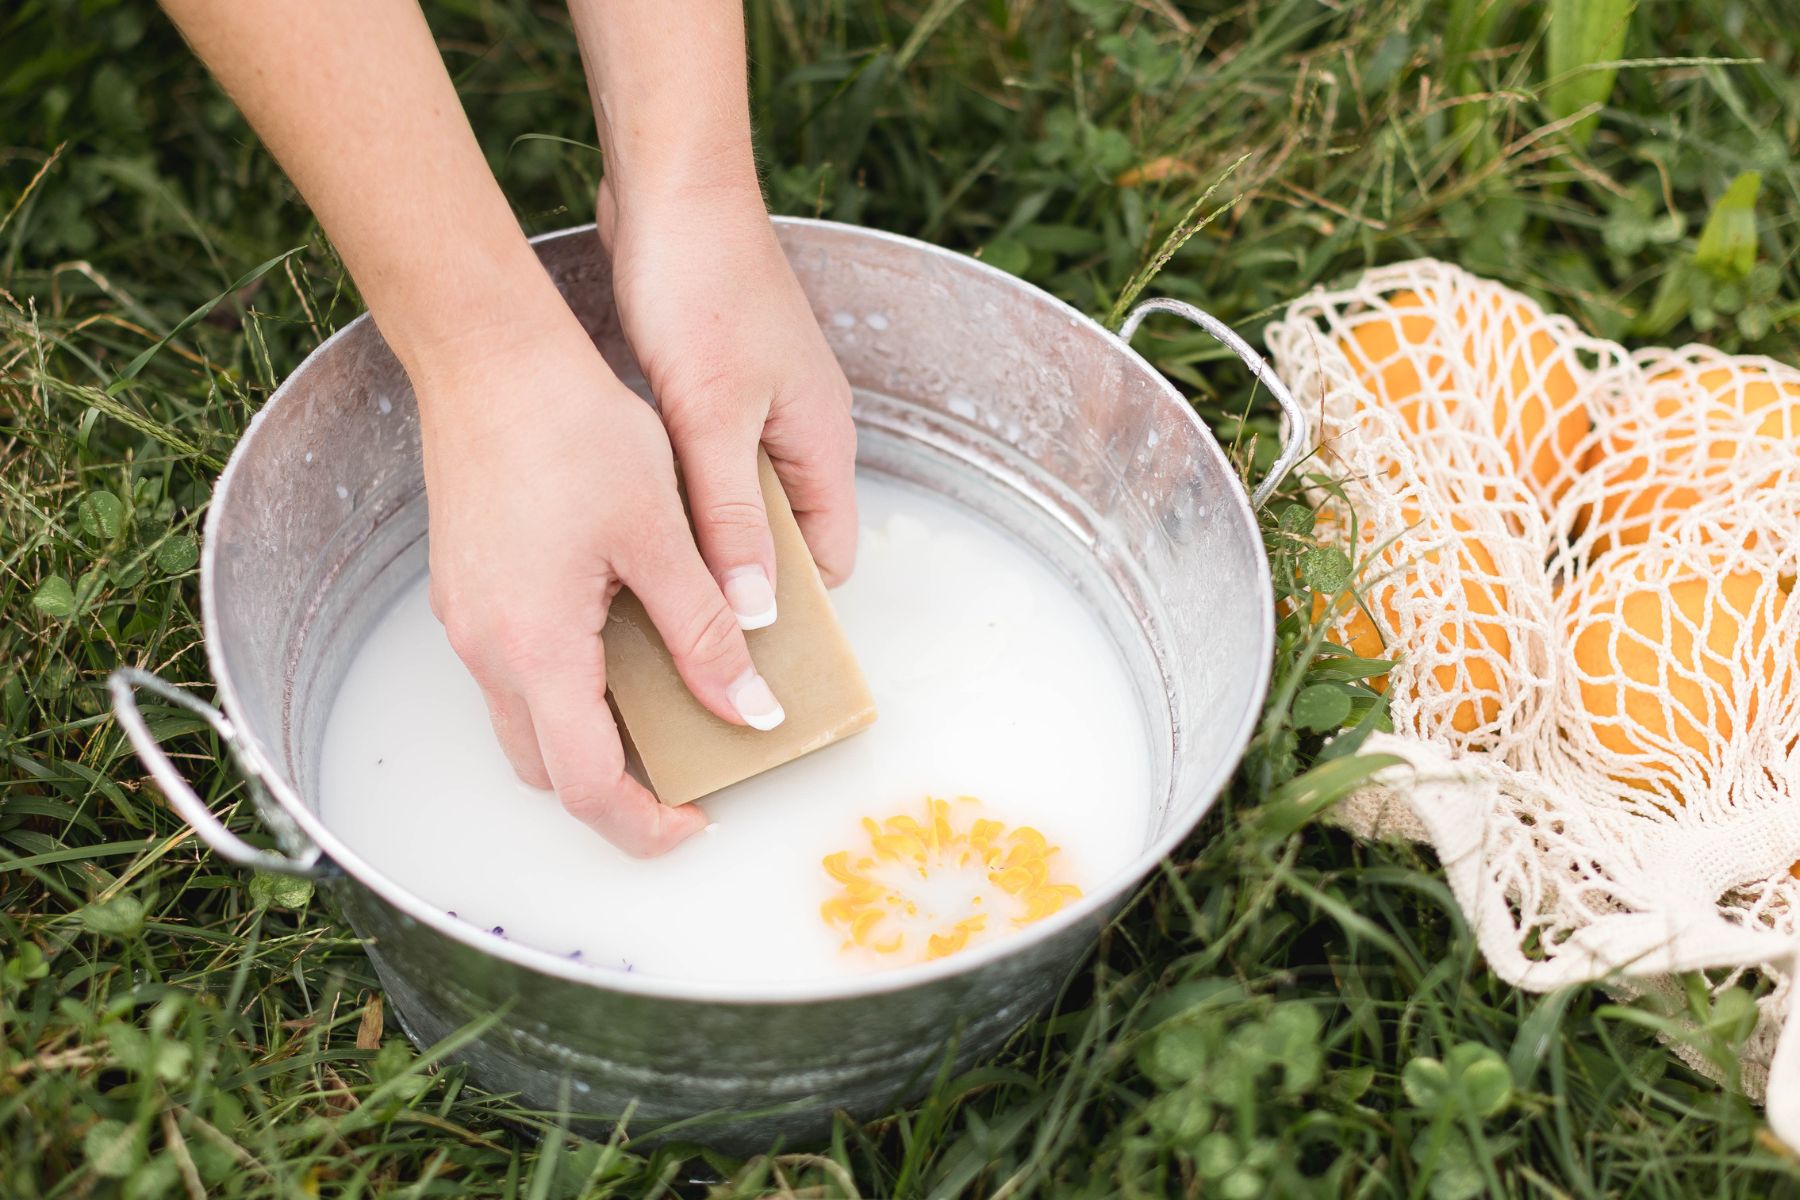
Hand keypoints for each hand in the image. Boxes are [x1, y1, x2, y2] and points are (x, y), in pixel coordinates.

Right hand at [412, 303, 783, 856]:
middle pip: (549, 770)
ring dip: (590, 741)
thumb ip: (704, 632)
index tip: (698, 821)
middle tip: (690, 773)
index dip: (645, 825)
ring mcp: (468, 622)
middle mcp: (487, 649)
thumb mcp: (661, 536)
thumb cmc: (573, 429)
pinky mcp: (467, 592)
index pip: (586, 786)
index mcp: (537, 647)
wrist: (488, 357)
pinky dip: (568, 692)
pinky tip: (625, 650)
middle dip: (618, 794)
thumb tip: (749, 709)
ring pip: (526, 725)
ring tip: (669, 712)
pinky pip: (514, 674)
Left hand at [597, 176, 857, 628]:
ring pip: (743, 504)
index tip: (738, 650)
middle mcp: (803, 432)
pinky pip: (712, 467)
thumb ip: (730, 519)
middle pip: (787, 539)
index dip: (793, 608)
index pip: (830, 559)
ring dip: (707, 540)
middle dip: (743, 583)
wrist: (672, 189)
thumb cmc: (702, 289)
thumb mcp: (713, 418)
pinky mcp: (719, 388)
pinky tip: (636, 513)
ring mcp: (762, 409)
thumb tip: (754, 612)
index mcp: (824, 442)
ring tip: (650, 583)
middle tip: (682, 630)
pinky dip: (682, 497)